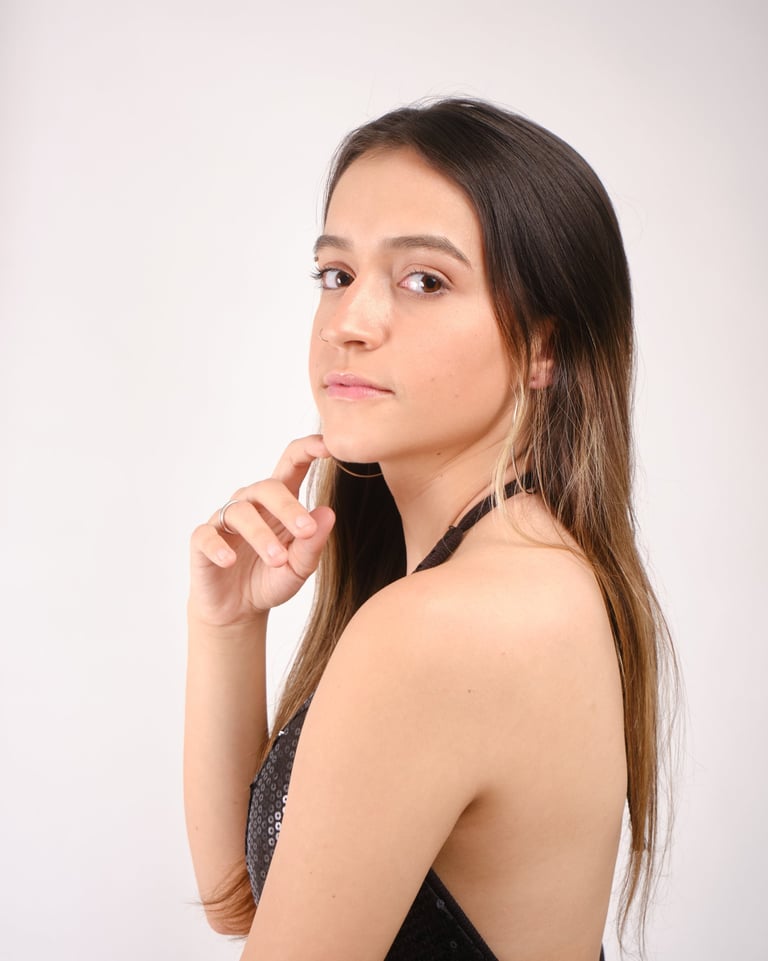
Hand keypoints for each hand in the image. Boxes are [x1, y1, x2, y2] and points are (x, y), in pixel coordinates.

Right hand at [188, 435, 335, 626]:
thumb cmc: (272, 578)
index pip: (292, 464)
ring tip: (278, 560)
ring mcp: (224, 520)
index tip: (327, 445)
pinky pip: (206, 535)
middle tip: (306, 531)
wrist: (239, 610)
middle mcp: (251, 503)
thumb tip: (328, 513)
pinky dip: (218, 547)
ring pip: (240, 512)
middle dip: (289, 508)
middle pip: (268, 487)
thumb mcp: (299, 568)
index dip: (308, 450)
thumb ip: (313, 544)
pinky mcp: (202, 541)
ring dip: (261, 536)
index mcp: (279, 502)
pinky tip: (230, 560)